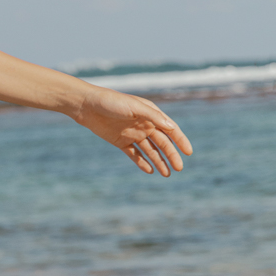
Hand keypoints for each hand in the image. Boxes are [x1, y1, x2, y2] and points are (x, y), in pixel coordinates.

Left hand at [73, 86, 191, 175]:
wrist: (87, 106)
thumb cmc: (111, 102)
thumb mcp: (134, 107)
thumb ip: (153, 117)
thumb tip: (172, 127)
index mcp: (150, 114)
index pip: (170, 130)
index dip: (180, 140)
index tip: (189, 152)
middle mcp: (144, 125)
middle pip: (162, 143)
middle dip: (171, 155)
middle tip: (179, 168)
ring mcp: (133, 134)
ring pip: (150, 151)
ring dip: (159, 161)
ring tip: (167, 174)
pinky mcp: (121, 142)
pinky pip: (135, 154)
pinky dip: (142, 162)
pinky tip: (150, 170)